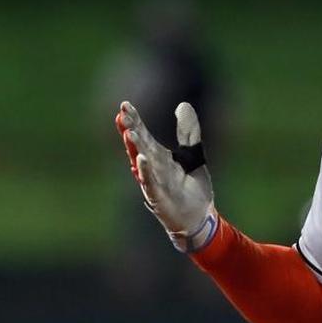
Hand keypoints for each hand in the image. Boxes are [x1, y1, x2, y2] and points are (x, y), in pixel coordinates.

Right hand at [115, 101, 217, 252]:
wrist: (200, 218)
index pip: (144, 134)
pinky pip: (149, 183)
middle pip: (139, 145)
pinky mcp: (159, 197)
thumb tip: (182, 104)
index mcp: (158, 156)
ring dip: (135, 148)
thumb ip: (188, 132)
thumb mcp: (192, 154)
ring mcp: (154, 182)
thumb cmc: (191, 188)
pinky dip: (145, 172)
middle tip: (121, 114)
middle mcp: (152, 168)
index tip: (125, 104)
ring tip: (129, 132)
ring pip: (141, 162)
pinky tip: (140, 160)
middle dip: (130, 130)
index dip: (134, 120)